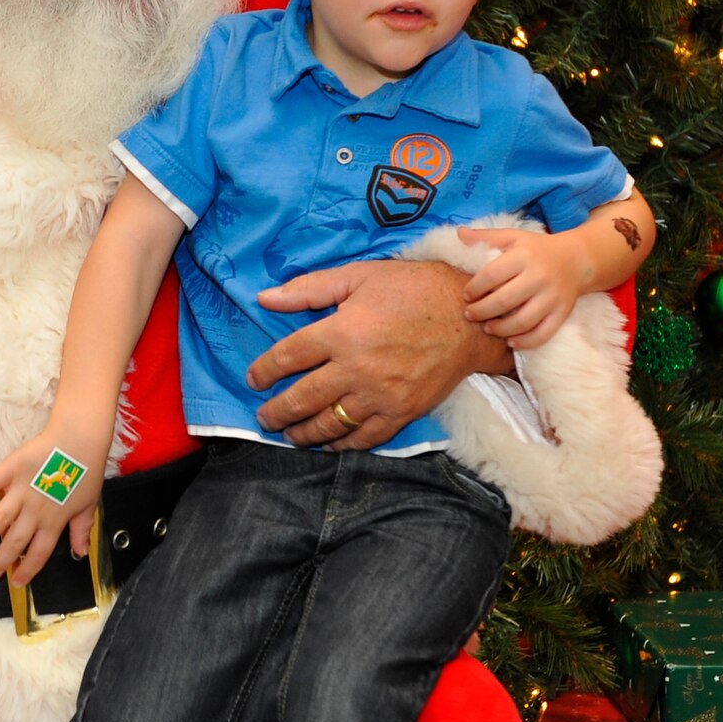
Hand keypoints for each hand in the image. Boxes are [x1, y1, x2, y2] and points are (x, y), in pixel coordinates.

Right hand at [0, 428, 103, 588]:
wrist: (80, 439)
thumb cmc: (86, 471)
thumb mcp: (89, 505)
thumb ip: (81, 530)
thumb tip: (81, 552)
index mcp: (54, 521)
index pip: (38, 553)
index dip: (27, 570)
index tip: (15, 583)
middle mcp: (36, 510)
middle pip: (15, 542)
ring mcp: (23, 490)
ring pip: (0, 518)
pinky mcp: (13, 468)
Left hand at [248, 259, 511, 448]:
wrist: (469, 317)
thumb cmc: (412, 289)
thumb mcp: (358, 276)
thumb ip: (308, 289)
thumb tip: (263, 298)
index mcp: (342, 332)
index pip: (288, 357)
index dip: (264, 370)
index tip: (253, 378)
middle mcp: (357, 368)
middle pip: (302, 398)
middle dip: (277, 411)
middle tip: (264, 417)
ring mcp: (380, 395)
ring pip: (330, 424)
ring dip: (303, 433)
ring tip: (290, 434)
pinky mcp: (402, 412)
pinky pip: (366, 437)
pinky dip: (344, 445)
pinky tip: (330, 444)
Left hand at [459, 227, 581, 349]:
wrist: (577, 259)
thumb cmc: (536, 249)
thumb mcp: (513, 237)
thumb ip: (486, 237)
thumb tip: (459, 233)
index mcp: (524, 256)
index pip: (492, 275)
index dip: (475, 288)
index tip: (466, 295)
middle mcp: (539, 276)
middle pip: (504, 300)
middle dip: (482, 311)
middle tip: (469, 315)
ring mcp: (553, 297)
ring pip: (523, 321)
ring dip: (500, 329)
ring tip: (487, 328)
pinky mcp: (563, 313)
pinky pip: (543, 333)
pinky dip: (526, 342)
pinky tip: (510, 341)